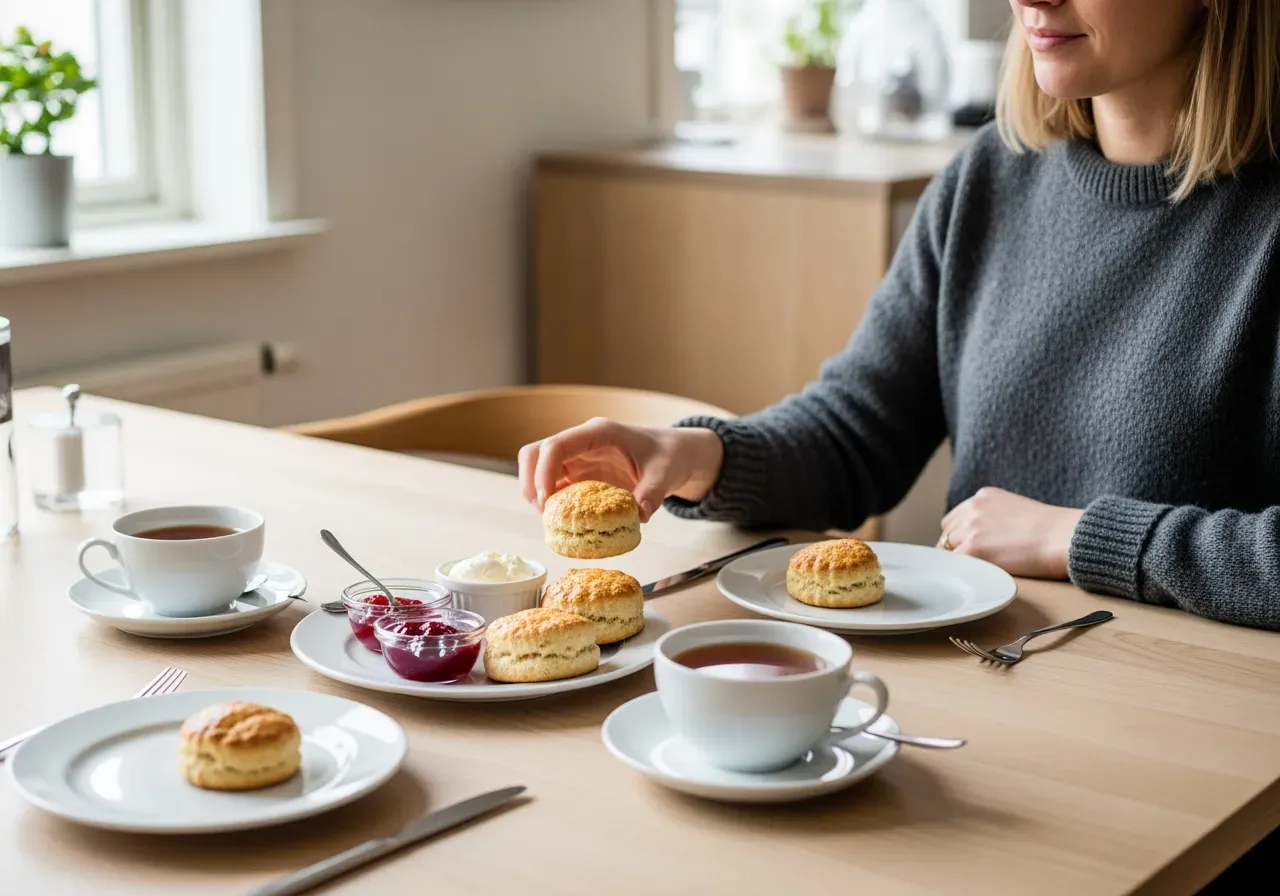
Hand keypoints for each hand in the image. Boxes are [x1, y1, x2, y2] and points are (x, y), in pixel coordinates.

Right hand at [518, 419, 724, 520]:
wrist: (674, 453)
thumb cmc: (668, 456)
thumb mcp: (666, 474)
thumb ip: (652, 493)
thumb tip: (639, 515)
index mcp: (599, 433)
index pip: (556, 445)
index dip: (543, 472)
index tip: (545, 501)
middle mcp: (582, 442)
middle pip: (536, 453)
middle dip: (530, 482)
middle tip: (543, 513)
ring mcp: (578, 457)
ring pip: (538, 468)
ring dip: (537, 493)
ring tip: (551, 520)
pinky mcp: (579, 472)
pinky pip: (554, 484)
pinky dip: (551, 501)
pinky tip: (562, 520)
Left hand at [938, 487, 1083, 579]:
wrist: (1064, 537)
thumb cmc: (1052, 531)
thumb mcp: (1018, 511)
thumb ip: (996, 519)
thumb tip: (987, 538)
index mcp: (984, 496)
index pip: (956, 519)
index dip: (961, 536)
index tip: (969, 549)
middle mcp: (972, 508)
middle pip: (947, 533)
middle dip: (956, 548)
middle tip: (973, 564)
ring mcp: (970, 528)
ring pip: (947, 549)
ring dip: (959, 561)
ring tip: (976, 573)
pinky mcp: (972, 549)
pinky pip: (954, 564)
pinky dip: (961, 572)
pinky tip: (974, 578)